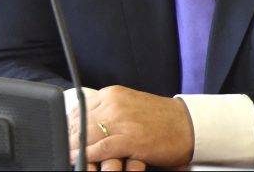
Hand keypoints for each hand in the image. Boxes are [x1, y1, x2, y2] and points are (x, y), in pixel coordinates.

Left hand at [68, 85, 193, 168]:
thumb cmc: (159, 118)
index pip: (80, 108)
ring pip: (88, 135)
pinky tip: (81, 159)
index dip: (70, 124)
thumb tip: (86, 123)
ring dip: (76, 148)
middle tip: (64, 147)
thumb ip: (108, 111)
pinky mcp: (130, 139)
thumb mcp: (129, 105)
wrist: (188, 125)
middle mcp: (114, 104)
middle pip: (80, 122)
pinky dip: (89, 154)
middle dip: (71, 136)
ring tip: (69, 155)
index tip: (65, 134)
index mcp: (112, 94)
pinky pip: (102, 148)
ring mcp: (121, 121)